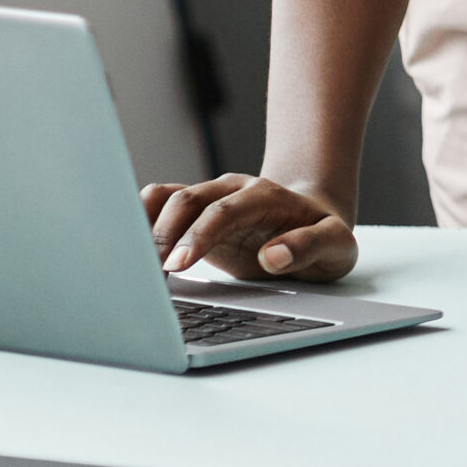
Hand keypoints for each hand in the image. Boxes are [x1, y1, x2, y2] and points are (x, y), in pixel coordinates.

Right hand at [141, 174, 357, 282]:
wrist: (314, 217)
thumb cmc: (324, 235)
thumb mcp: (336, 245)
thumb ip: (309, 247)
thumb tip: (273, 256)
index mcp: (267, 196)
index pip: (224, 210)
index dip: (198, 236)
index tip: (176, 266)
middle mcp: (233, 189)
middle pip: (187, 201)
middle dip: (163, 237)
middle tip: (148, 277)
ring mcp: (210, 196)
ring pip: (165, 199)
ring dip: (143, 229)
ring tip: (132, 268)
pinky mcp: (194, 212)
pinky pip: (157, 204)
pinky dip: (139, 222)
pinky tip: (129, 250)